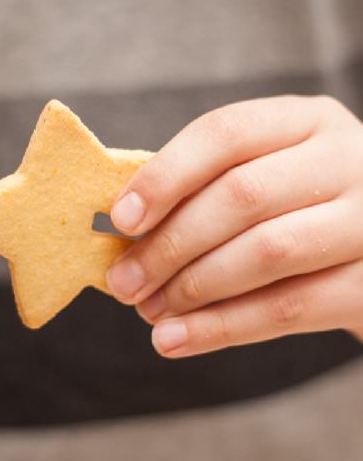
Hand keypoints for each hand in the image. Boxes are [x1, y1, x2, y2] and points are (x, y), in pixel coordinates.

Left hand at [105, 96, 362, 357]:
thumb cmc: (296, 207)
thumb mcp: (261, 177)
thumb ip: (202, 190)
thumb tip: (126, 225)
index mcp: (304, 121)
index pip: (224, 133)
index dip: (165, 176)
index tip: (120, 219)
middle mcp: (345, 158)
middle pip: (242, 196)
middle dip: (170, 244)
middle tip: (123, 282)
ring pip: (266, 252)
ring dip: (192, 288)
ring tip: (148, 310)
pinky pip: (289, 309)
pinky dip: (221, 328)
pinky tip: (176, 339)